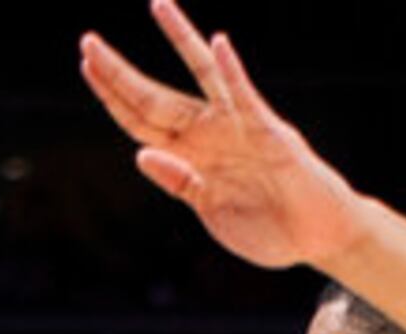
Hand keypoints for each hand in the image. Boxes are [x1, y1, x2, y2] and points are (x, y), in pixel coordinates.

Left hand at [79, 2, 364, 271]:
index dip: (113, 97)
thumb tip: (139, 153)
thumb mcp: (211, 211)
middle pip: (154, 98)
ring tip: (159, 5)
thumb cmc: (268, 228)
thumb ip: (179, 183)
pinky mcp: (268, 131)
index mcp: (191, 157)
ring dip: (179, 39)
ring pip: (201, 76)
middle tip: (87, 42)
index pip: (141, 122)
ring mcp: (237, 127)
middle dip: (120, 73)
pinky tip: (218, 45)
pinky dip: (232, 72)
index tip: (87, 66)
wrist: (318, 238)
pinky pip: (246, 97)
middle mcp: (209, 133)